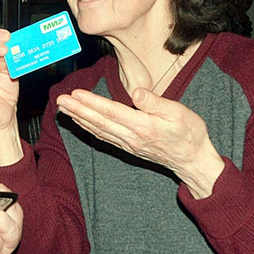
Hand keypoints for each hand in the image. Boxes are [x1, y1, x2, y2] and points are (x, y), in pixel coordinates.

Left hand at [56, 87, 224, 197]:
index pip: (112, 112)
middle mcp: (131, 137)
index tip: (76, 94)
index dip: (92, 103)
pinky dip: (88, 128)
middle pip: (99, 122)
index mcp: (143, 127)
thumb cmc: (189, 133)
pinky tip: (79, 121)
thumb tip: (136, 93)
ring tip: (63, 108)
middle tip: (60, 100)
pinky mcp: (127, 147)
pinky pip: (103, 136)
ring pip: (98, 129)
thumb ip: (156, 103)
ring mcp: (127, 144)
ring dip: (79, 118)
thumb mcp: (180, 114)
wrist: (193, 160)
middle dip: (78, 110)